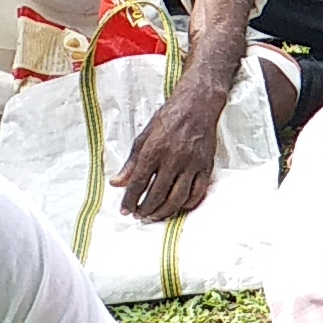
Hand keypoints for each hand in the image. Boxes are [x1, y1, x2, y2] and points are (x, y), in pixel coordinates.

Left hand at [111, 85, 224, 221]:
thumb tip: (117, 183)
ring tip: (155, 216)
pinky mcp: (206, 166)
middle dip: (145, 209)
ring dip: (164, 211)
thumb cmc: (169, 119)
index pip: (138, 183)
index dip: (130, 200)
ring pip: (177, 198)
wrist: (198, 105)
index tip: (125, 210)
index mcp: (154, 150)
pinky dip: (187, 204)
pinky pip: (198, 192)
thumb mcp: (143, 137)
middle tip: (139, 215)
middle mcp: (173, 159)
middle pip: (157, 194)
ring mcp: (192, 164)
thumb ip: (131, 163)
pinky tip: (178, 206)